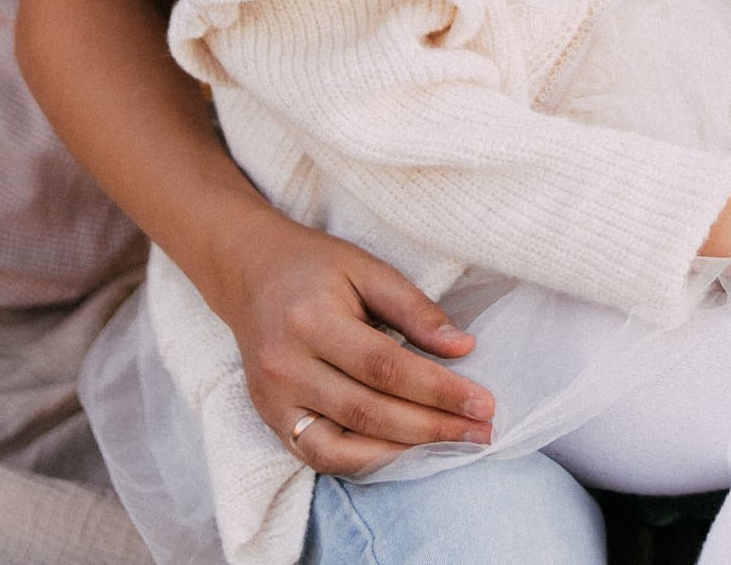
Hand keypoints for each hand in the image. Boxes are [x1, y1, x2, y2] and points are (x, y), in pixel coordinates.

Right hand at [208, 218, 495, 474]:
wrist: (248, 272)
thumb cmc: (314, 267)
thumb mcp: (366, 269)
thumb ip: (414, 309)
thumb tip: (464, 348)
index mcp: (310, 320)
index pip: (386, 368)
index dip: (438, 390)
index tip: (483, 403)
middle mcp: (285, 366)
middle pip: (370, 412)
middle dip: (433, 428)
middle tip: (481, 431)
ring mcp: (273, 399)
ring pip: (346, 445)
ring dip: (405, 453)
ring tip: (453, 449)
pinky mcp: (270, 418)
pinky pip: (321, 456)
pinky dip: (365, 463)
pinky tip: (404, 455)